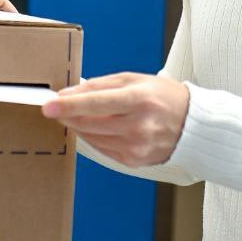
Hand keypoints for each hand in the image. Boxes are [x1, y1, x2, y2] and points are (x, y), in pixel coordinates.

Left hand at [42, 73, 189, 166]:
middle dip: (67, 115)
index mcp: (140, 100)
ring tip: (74, 115)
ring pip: (91, 137)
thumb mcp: (136, 80)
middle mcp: (138, 126)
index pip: (96, 103)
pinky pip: (102, 148)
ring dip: (78, 126)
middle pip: (89, 123)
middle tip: (54, 108)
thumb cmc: (164, 97)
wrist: (193, 126)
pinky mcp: (133, 160)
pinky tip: (94, 128)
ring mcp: (136, 146)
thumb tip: (70, 93)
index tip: (48, 105)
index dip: (69, 105)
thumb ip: (102, 85)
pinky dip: (92, 137)